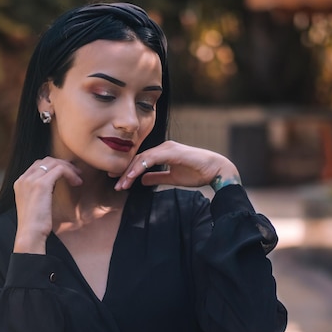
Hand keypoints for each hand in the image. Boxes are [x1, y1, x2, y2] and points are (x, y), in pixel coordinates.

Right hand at [13, 158, 81, 253]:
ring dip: (69, 168)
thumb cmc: (35, 225)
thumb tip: (53, 184)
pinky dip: (70, 173)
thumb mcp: (35, 204)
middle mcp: (24, 178)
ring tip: (78, 179)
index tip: (67, 174)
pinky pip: (60, 169)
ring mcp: (31, 180)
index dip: (54, 166)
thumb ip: (40, 192)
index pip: (38, 165)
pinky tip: (77, 183)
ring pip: (54, 163)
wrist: (30, 234)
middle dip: (63, 164)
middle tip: (76, 173)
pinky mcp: (41, 184)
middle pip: (46, 160)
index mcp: (20, 182)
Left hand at [114, 141, 240, 190]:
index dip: (128, 170)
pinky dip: (140, 167)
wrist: (216, 170)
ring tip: (122, 184)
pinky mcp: (171, 151)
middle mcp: (163, 147)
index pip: (140, 160)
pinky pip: (151, 158)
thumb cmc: (197, 173)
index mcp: (163, 152)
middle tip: (115, 184)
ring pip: (142, 157)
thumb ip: (157, 177)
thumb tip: (142, 180)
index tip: (118, 181)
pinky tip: (133, 176)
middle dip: (125, 171)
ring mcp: (167, 148)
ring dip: (130, 171)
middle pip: (138, 158)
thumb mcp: (172, 178)